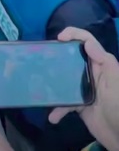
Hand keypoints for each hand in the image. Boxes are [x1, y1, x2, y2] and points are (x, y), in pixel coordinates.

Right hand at [49, 27, 118, 150]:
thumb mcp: (116, 82)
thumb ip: (105, 62)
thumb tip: (87, 43)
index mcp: (101, 64)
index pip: (87, 42)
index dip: (74, 34)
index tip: (59, 38)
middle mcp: (91, 73)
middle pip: (71, 57)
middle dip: (56, 56)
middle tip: (42, 58)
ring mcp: (82, 88)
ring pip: (63, 78)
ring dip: (52, 83)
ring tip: (39, 84)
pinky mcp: (77, 104)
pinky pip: (63, 102)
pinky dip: (57, 109)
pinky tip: (53, 116)